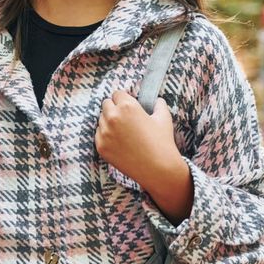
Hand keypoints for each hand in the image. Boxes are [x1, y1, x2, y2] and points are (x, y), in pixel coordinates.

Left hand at [96, 92, 191, 220]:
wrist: (158, 169)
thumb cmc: (162, 142)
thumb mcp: (164, 117)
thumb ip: (159, 104)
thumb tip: (156, 100)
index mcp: (127, 106)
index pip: (117, 94)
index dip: (124, 99)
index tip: (128, 107)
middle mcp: (113, 117)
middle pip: (105, 104)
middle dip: (114, 108)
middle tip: (125, 118)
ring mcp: (104, 133)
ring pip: (101, 119)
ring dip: (109, 122)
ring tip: (124, 132)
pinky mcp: (101, 147)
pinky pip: (98, 134)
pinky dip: (106, 135)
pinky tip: (119, 141)